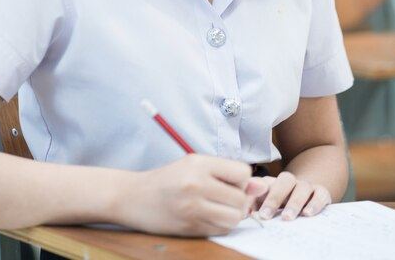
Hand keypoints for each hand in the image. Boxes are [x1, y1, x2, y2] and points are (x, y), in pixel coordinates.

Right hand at [115, 154, 268, 236]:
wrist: (133, 197)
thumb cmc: (167, 180)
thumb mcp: (193, 166)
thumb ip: (226, 174)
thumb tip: (261, 186)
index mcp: (198, 164)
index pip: (243, 173)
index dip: (241, 180)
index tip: (229, 182)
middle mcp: (196, 184)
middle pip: (241, 199)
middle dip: (238, 201)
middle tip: (223, 198)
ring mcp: (192, 207)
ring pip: (234, 218)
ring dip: (231, 216)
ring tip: (217, 209)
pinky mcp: (189, 226)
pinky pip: (220, 230)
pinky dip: (219, 226)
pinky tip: (206, 217)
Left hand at [253, 170, 331, 220]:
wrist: (307, 194)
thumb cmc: (281, 203)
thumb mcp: (266, 203)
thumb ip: (254, 205)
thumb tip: (243, 213)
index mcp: (272, 182)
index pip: (262, 184)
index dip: (254, 196)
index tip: (247, 213)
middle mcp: (289, 181)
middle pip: (284, 181)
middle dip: (274, 198)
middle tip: (265, 216)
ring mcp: (306, 185)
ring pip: (302, 187)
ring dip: (294, 202)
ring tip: (287, 218)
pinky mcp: (321, 192)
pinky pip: (320, 194)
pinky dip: (314, 204)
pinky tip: (307, 214)